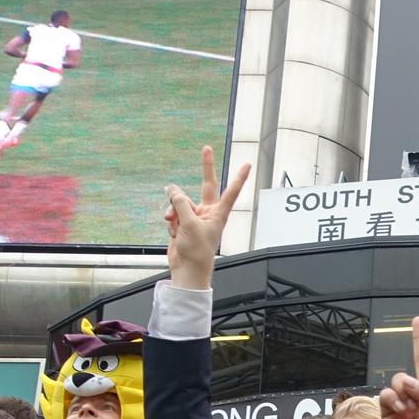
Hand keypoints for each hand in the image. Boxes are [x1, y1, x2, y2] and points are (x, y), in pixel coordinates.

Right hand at [164, 146, 251, 289]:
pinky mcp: (183, 222)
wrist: (187, 270)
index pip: (231, 191)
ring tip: (176, 226)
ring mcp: (195, 216)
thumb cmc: (196, 252)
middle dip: (205, 167)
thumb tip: (171, 189)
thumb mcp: (189, 224)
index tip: (247, 164)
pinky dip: (171, 222)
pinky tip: (174, 233)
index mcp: (218, 214)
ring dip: (175, 212)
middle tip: (207, 148)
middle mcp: (208, 212)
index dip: (238, 178)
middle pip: (206, 185)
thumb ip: (180, 203)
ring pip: (180, 202)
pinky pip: (173, 213)